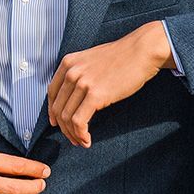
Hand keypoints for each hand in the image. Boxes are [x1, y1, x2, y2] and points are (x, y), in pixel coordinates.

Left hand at [47, 20, 173, 147]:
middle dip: (63, 128)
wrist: (141, 51)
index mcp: (68, 63)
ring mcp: (82, 83)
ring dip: (73, 135)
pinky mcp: (95, 95)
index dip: (52, 112)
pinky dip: (81, 134)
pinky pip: (79, 121)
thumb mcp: (91, 59)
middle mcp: (71, 72)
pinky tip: (87, 140)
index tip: (57, 123)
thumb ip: (79, 73)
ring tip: (81, 142)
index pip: (52, 93)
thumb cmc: (122, 57)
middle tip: (72, 138)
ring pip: (67, 118)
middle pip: (58, 108)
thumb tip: (73, 96)